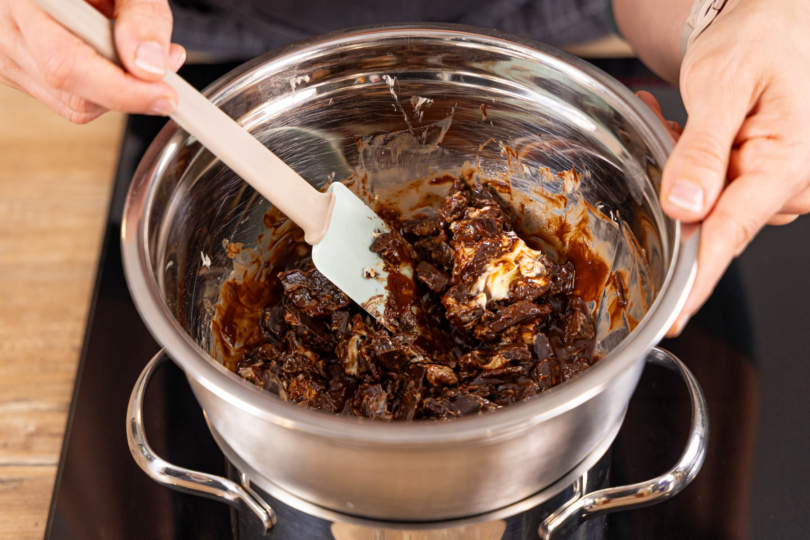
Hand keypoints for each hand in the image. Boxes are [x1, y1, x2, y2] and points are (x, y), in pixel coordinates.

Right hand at [0, 0, 184, 122]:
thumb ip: (141, 15)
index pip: (66, 65)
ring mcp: (8, 58)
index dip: (122, 89)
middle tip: (164, 65)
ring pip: (76, 106)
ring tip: (137, 49)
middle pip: (75, 95)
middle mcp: (6, 32)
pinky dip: (104, 87)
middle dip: (130, 91)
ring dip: (120, 89)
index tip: (164, 94)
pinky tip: (113, 56)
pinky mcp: (19, 73)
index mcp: (24, 1)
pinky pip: (70, 100)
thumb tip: (151, 66)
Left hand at [645, 0, 809, 335]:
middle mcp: (788, 184)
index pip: (730, 235)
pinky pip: (717, 186)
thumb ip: (704, 149)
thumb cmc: (770, 36)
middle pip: (709, 215)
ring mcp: (778, 183)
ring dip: (682, 164)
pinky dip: (694, 162)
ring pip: (707, 200)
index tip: (673, 317)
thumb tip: (685, 208)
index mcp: (787, 164)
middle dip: (674, 183)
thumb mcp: (725, 85)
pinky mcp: (766, 177)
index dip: (697, 279)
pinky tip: (687, 126)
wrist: (787, 18)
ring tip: (677, 112)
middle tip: (664, 121)